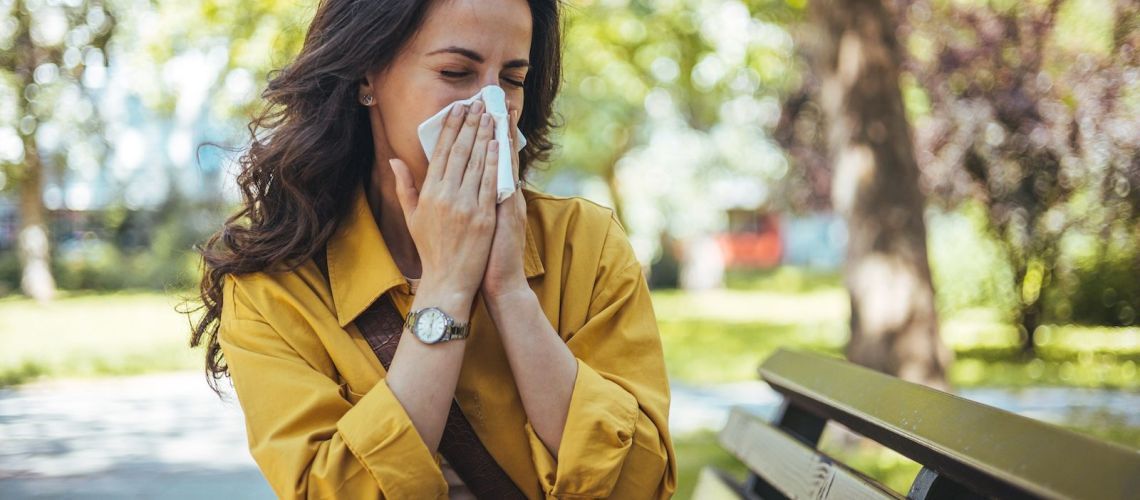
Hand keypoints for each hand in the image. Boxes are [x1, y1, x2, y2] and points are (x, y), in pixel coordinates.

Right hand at [389, 101, 500, 318]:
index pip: (440, 153)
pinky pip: (491, 184)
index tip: (457, 109)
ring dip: (484, 137)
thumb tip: (394, 161)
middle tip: (477, 104)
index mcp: (429, 194)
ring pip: (477, 163)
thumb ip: (405, 186)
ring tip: (490, 116)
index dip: (450, 128)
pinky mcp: (485, 217)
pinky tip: (498, 144)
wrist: (447, 281)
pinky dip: (495, 162)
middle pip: (459, 152)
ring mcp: (467, 206)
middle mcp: (446, 196)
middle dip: (469, 125)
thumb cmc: (430, 250)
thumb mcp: (411, 217)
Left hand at [481, 108, 529, 300]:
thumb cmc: (485, 257)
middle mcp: (505, 196)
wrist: (500, 283)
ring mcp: (509, 203)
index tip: (484, 110)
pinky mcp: (509, 214)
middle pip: (500, 154)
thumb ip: (473, 201)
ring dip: (503, 136)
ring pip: (506, 164)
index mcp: (495, 197)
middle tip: (493, 99)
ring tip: (500, 111)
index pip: (491, 159)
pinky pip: (507, 183)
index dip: (488, 135)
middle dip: (495, 127)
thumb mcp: (480, 225)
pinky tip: (502, 145)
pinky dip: (505, 163)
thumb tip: (461, 182)